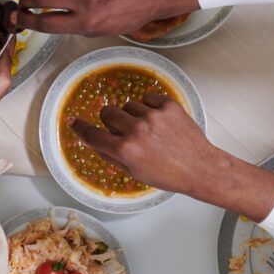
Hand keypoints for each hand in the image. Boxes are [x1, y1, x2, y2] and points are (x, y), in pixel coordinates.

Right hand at [18, 0, 197, 35]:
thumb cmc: (128, 14)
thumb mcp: (101, 30)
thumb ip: (74, 25)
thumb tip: (48, 19)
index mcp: (87, 22)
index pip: (46, 23)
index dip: (26, 22)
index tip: (16, 19)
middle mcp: (85, 0)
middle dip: (27, 1)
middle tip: (24, 2)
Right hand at [71, 94, 273, 219]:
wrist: (200, 167)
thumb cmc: (167, 174)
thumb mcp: (134, 172)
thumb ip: (111, 155)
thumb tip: (92, 141)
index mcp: (125, 150)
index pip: (94, 135)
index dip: (81, 128)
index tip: (73, 122)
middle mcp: (136, 130)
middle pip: (108, 113)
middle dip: (111, 120)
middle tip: (123, 130)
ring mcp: (153, 115)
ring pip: (128, 105)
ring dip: (133, 115)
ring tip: (149, 129)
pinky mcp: (168, 105)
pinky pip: (147, 98)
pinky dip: (150, 107)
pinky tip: (159, 122)